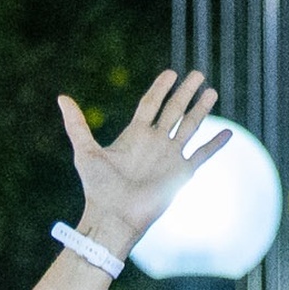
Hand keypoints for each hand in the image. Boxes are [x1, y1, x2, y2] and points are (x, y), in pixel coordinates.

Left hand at [56, 68, 223, 257]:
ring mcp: (169, 158)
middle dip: (186, 92)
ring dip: (201, 109)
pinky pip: (202, 155)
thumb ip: (77, 124)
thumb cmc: (97, 188)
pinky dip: (215, 144)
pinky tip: (227, 132)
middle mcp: (155, 143)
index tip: (171, 72)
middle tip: (198, 74)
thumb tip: (61, 97)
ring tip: (212, 92)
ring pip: (189, 126)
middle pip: (174, 110)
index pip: (151, 104)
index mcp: (135, 135)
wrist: (114, 217)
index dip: (160, 87)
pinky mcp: (181, 174)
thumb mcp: (85, 151)